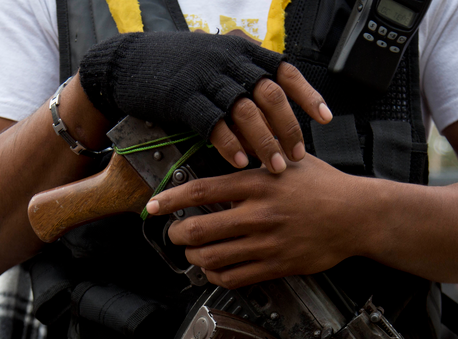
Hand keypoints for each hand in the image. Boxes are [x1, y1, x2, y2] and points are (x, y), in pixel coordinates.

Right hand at [78, 33, 330, 172]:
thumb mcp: (217, 61)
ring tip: (273, 167)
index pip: (285, 71)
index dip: (307, 96)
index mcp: (243, 51)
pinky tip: (240, 163)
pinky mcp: (186, 98)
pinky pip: (215, 124)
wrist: (132, 62)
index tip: (325, 118)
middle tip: (296, 156)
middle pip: (271, 96)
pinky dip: (230, 145)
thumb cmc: (178, 68)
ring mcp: (208, 78)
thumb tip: (274, 109)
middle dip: (287, 128)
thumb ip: (245, 78)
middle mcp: (230, 61)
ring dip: (264, 142)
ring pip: (247, 111)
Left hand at [146, 155, 365, 288]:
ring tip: (192, 252)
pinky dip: (215, 275)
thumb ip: (256, 161)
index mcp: (257, 184)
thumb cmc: (324, 186)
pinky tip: (214, 269)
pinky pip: (233, 277)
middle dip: (176, 234)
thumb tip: (224, 157)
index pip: (201, 191)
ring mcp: (266, 243)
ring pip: (211, 257)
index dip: (170, 200)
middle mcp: (258, 214)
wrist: (357, 215)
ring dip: (193, 257)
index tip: (154, 206)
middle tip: (174, 233)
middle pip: (197, 230)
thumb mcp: (287, 161)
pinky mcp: (276, 265)